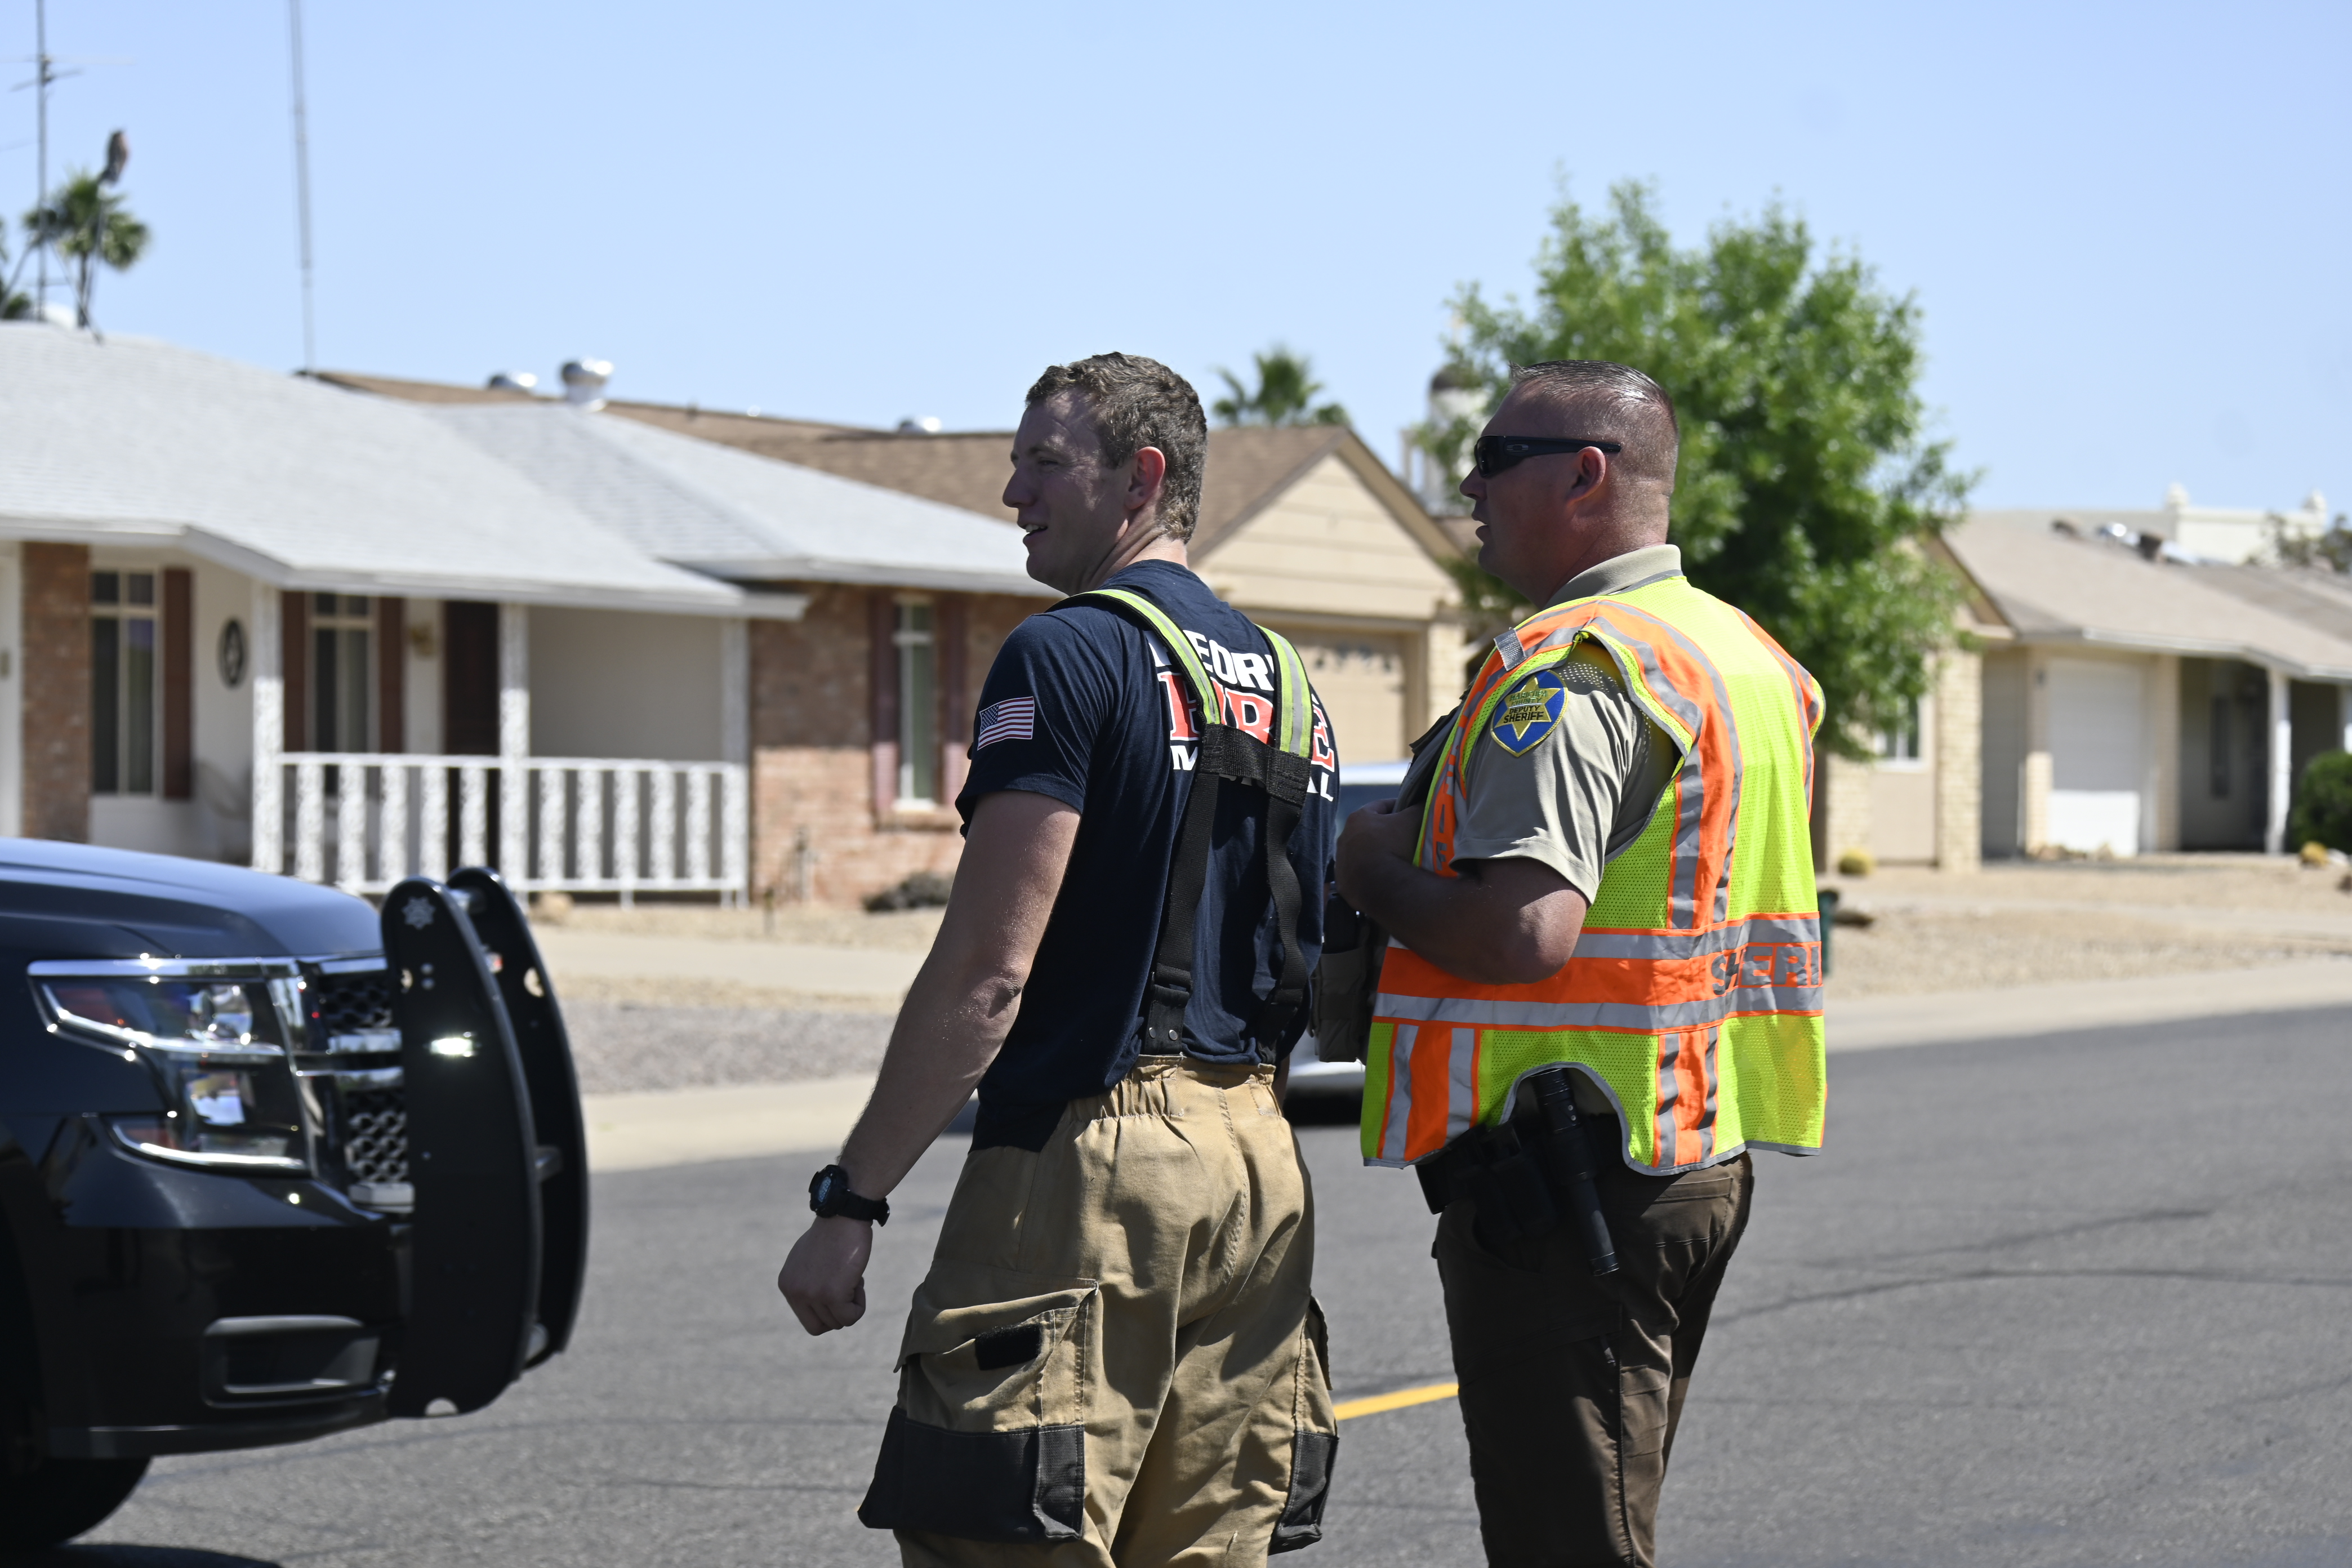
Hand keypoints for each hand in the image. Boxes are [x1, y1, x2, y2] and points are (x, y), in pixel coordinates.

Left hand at [777, 1216, 873, 1334]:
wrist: (844, 1215)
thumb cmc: (832, 1233)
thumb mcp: (808, 1259)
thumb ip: (806, 1281)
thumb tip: (815, 1303)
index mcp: (787, 1284)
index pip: (807, 1319)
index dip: (827, 1311)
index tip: (837, 1290)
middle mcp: (795, 1292)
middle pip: (820, 1327)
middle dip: (837, 1313)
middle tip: (846, 1288)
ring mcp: (812, 1294)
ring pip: (838, 1322)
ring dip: (851, 1304)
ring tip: (852, 1277)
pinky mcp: (832, 1294)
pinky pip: (851, 1317)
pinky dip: (860, 1305)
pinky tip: (859, 1281)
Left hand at [1336, 796, 1418, 910]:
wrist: (1381, 887)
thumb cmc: (1394, 847)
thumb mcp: (1412, 821)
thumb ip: (1418, 808)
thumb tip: (1424, 802)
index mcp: (1358, 818)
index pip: (1381, 806)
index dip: (1398, 806)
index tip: (1410, 811)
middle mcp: (1344, 838)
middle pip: (1370, 830)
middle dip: (1386, 832)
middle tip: (1405, 837)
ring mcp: (1341, 862)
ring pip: (1363, 853)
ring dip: (1376, 854)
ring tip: (1396, 859)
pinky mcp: (1343, 882)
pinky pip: (1360, 874)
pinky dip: (1371, 873)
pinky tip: (1385, 877)